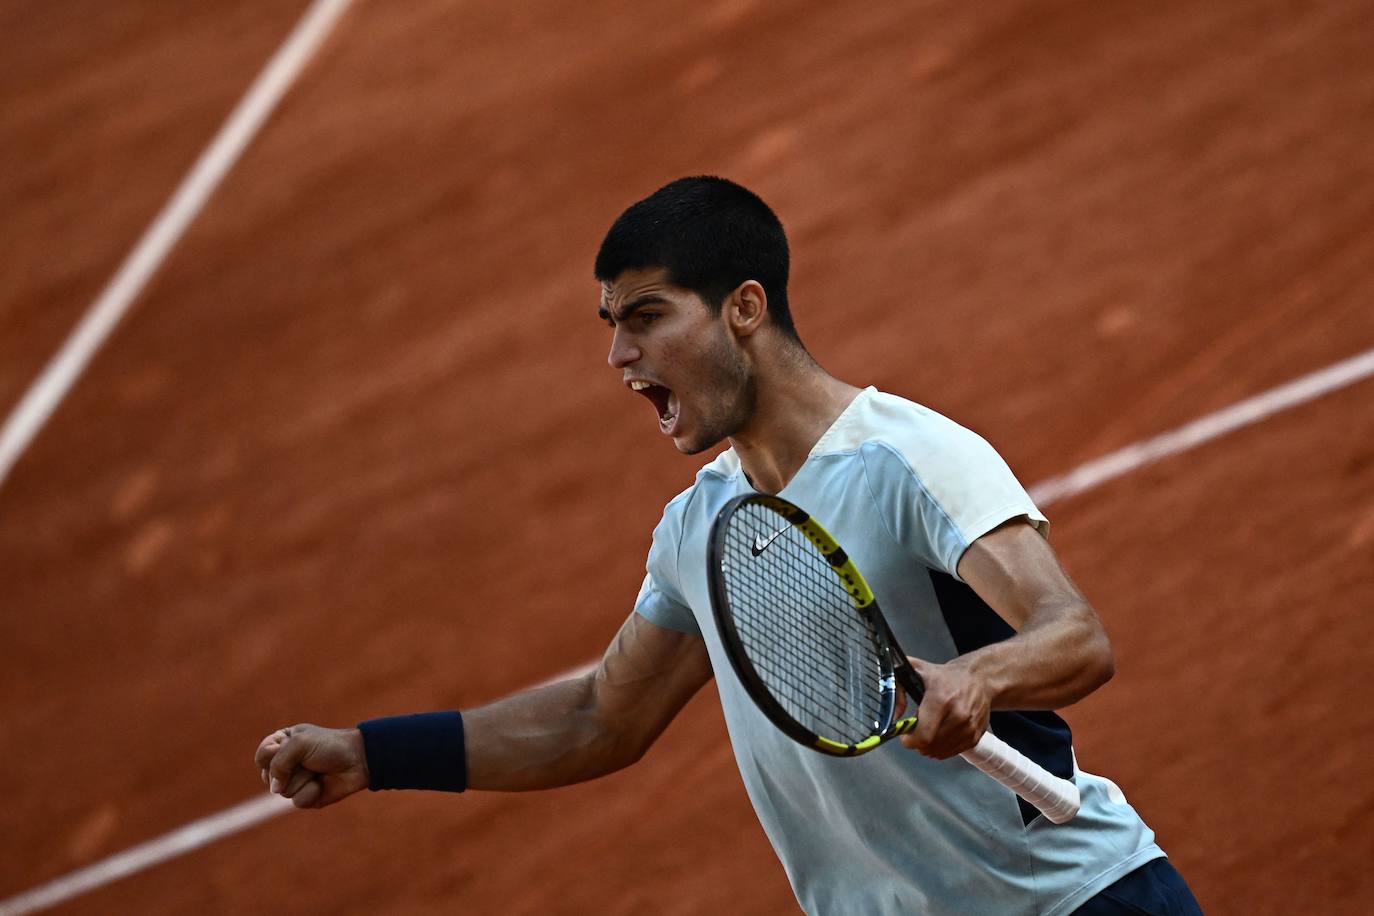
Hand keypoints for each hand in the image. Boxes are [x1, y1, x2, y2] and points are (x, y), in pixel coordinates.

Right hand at [255, 723, 369, 808]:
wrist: (359, 760)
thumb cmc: (330, 746)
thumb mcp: (300, 743)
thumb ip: (278, 762)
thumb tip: (274, 790)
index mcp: (282, 744)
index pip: (262, 756)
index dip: (271, 756)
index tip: (285, 747)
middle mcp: (286, 763)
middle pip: (268, 777)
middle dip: (290, 769)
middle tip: (309, 760)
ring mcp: (295, 781)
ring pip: (283, 791)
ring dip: (303, 779)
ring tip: (317, 770)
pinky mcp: (306, 796)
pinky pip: (297, 801)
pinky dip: (311, 792)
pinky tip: (322, 784)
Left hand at [897, 657, 990, 759]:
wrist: (980, 679)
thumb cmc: (949, 676)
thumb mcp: (917, 670)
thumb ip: (897, 687)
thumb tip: (895, 712)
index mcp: (941, 699)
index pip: (922, 735)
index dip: (909, 739)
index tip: (905, 733)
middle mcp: (958, 716)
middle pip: (929, 747)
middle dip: (917, 741)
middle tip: (915, 730)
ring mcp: (968, 728)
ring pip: (938, 752)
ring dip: (929, 745)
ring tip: (929, 728)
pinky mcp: (975, 737)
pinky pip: (950, 753)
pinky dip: (941, 747)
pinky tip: (941, 732)